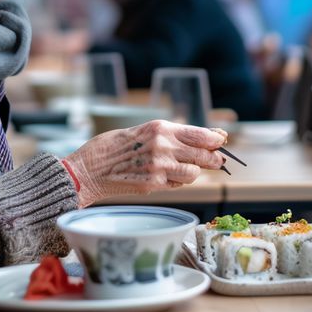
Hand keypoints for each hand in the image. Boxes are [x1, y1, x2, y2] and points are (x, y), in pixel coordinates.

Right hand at [63, 121, 226, 206]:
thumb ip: (170, 136)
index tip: (222, 141)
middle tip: (217, 161)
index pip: (201, 134)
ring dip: (193, 172)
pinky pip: (178, 184)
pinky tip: (165, 177)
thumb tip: (204, 138)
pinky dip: (177, 181)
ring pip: (194, 172)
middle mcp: (163, 145)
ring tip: (181, 169)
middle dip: (214, 158)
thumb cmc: (112, 148)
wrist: (88, 169)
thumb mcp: (142, 132)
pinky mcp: (154, 184)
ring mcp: (160, 166)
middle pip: (204, 153)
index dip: (216, 140)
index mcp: (160, 127)